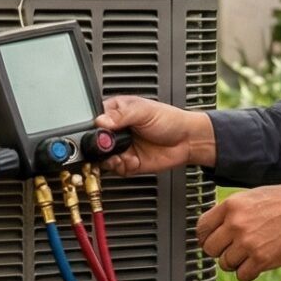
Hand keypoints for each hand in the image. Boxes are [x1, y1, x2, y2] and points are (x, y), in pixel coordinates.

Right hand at [94, 95, 213, 176]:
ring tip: (122, 155)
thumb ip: (121, 115)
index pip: (94, 120)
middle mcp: (116, 131)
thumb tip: (101, 121)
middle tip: (110, 147)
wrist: (187, 141)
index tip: (99, 133)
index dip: (93, 128)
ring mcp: (121, 148)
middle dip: (101, 147)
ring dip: (110, 159)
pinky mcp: (127, 163)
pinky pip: (115, 169)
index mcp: (116, 113)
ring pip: (102, 158)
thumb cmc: (169, 120)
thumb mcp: (144, 111)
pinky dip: (121, 167)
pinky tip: (131, 160)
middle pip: (95, 142)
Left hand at [196, 183, 280, 280]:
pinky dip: (249, 273)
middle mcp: (235, 224)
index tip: (214, 241)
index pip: (201, 228)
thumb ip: (233, 210)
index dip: (207, 237)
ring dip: (236, 263)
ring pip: (225, 264)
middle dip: (221, 251)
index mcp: (232, 205)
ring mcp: (247, 243)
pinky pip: (242, 275)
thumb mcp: (253, 196)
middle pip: (210, 249)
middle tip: (235, 249)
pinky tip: (259, 263)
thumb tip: (216, 226)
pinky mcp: (261, 259)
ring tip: (252, 254)